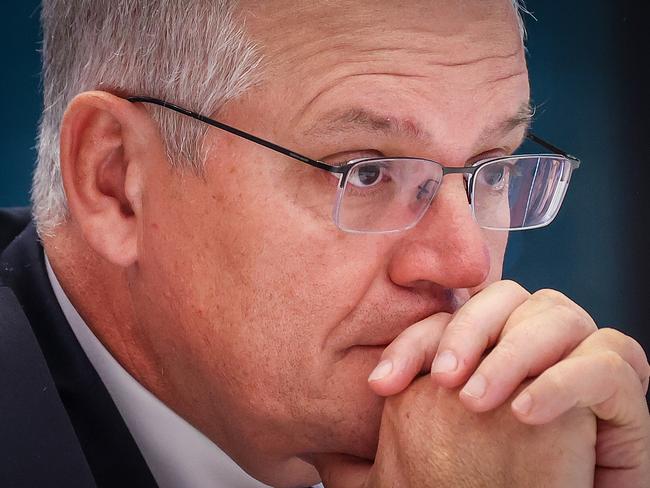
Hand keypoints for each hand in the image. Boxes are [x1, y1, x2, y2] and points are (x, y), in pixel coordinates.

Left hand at [367, 280, 649, 486]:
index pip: (448, 318)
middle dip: (468, 331)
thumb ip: (373, 451)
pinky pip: (611, 361)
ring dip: (513, 353)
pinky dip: (565, 380)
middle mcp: (532, 348)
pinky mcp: (622, 398)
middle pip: (507, 298)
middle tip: (442, 383)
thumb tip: (317, 445)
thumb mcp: (411, 475)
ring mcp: (578, 365)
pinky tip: (526, 413)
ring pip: (558, 315)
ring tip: (479, 402)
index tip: (381, 385)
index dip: (413, 341)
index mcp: (486, 353)